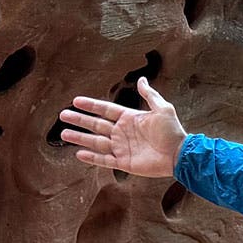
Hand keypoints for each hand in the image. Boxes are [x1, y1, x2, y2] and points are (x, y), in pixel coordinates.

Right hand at [59, 79, 186, 177]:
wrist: (180, 154)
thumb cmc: (173, 131)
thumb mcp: (162, 108)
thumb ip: (150, 94)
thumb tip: (141, 79)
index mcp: (130, 119)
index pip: (106, 110)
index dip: (91, 105)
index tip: (76, 101)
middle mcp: (123, 133)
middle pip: (96, 125)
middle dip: (79, 120)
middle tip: (62, 115)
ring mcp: (122, 148)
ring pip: (96, 142)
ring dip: (79, 138)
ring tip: (63, 134)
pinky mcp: (124, 163)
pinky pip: (104, 160)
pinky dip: (91, 157)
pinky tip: (78, 153)